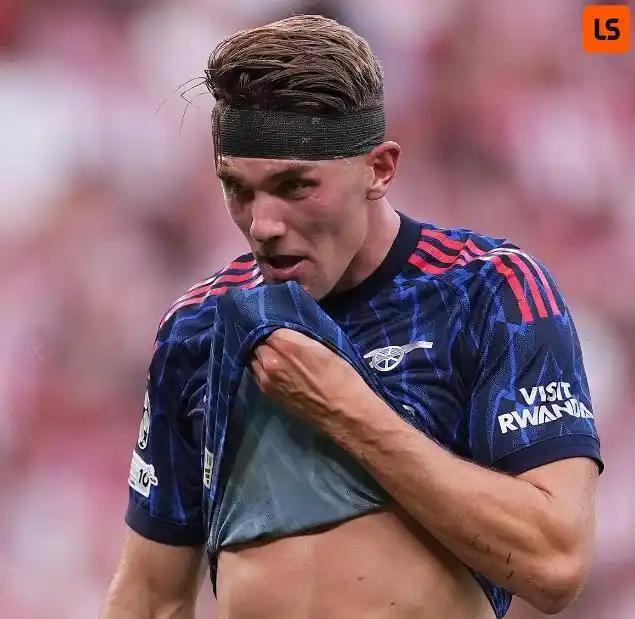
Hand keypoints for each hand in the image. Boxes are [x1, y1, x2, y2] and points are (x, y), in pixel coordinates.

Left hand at [249, 328, 367, 429]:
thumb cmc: (341, 377)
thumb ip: (298, 337)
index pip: (267, 325)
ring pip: (252, 357)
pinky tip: (271, 366)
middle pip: (257, 341)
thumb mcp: (323, 347)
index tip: (277, 325)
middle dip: (264, 338)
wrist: (343, 413)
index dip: (272, 325)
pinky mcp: (267, 393)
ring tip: (271, 351)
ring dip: (259, 353)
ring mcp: (266, 379)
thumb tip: (285, 332)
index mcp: (287, 344)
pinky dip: (260, 366)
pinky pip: (256, 373)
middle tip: (275, 338)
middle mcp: (271, 360)